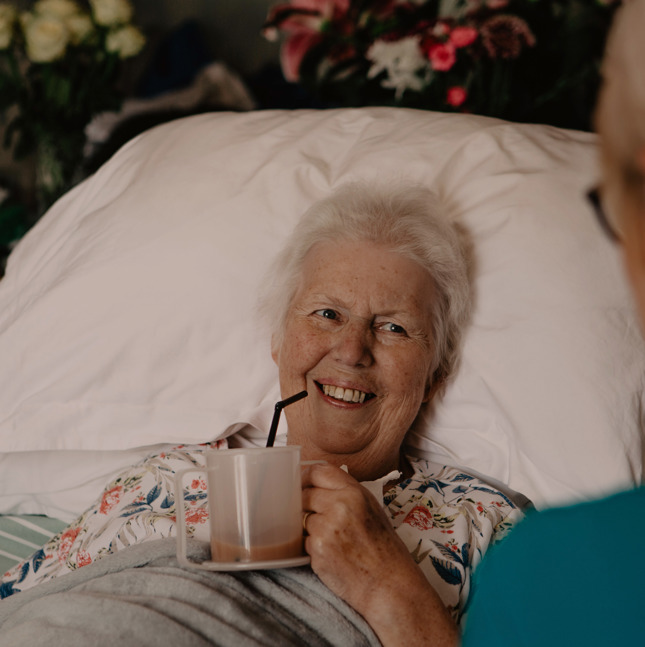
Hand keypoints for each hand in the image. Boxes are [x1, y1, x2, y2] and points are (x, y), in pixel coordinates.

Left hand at [301, 463, 457, 646]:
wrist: (389, 583)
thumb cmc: (383, 547)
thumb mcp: (371, 507)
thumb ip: (345, 491)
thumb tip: (315, 482)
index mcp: (354, 492)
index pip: (317, 471)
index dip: (306, 477)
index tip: (303, 484)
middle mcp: (339, 506)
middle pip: (304, 494)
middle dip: (307, 504)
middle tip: (319, 515)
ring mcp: (326, 528)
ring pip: (303, 518)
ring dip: (312, 527)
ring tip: (334, 539)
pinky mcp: (318, 550)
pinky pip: (304, 541)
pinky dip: (314, 546)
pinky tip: (333, 553)